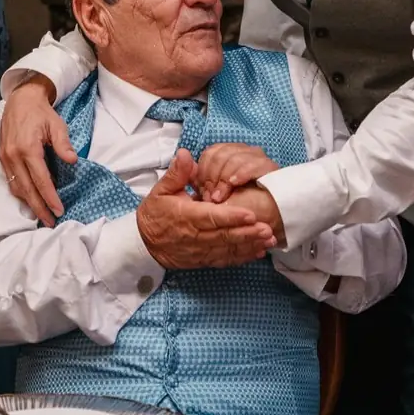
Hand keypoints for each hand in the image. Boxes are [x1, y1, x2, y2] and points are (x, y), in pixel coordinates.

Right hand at [0, 78, 76, 226]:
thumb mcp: (56, 124)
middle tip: (51, 222)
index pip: (41, 180)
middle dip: (39, 208)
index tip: (59, 210)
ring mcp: (5, 158)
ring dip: (29, 204)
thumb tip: (73, 161)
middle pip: (27, 189)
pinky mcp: (2, 158)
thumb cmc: (41, 113)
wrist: (20, 100)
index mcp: (27, 148)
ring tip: (42, 216)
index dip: (50, 197)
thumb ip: (63, 144)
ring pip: (17, 188)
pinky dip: (21, 194)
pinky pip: (12, 181)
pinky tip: (31, 201)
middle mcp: (13, 156)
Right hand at [135, 150, 274, 268]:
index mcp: (185, 216)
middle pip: (224, 236)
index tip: (250, 214)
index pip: (211, 217)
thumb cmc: (155, 214)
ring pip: (227, 249)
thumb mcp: (160, 190)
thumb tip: (185, 154)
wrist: (144, 243)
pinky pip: (224, 260)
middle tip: (267, 228)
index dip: (231, 217)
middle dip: (247, 233)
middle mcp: (194, 236)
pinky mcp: (203, 260)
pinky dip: (242, 257)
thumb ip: (176, 173)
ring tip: (269, 240)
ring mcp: (200, 250)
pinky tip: (258, 252)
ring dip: (249, 246)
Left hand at [194, 143, 279, 202]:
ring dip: (225, 177)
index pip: (210, 153)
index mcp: (226, 156)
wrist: (264, 220)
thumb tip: (186, 168)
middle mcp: (241, 152)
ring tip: (221, 196)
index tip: (202, 191)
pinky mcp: (269, 166)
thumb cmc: (236, 210)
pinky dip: (242, 173)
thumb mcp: (211, 197)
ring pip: (235, 157)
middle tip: (211, 197)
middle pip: (221, 153)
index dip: (203, 171)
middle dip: (213, 176)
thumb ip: (199, 182)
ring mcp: (256, 158)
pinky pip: (254, 163)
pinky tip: (235, 183)